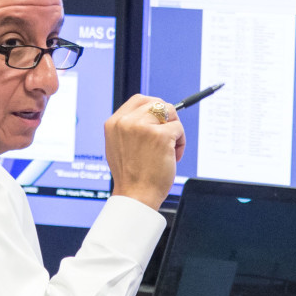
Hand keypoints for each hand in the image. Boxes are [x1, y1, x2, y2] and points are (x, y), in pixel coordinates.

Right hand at [104, 94, 185, 210]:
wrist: (135, 195)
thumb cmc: (130, 176)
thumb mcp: (118, 146)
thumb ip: (129, 128)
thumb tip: (150, 114)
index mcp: (114, 123)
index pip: (139, 100)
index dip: (154, 107)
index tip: (161, 118)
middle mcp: (126, 122)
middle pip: (157, 103)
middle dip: (168, 117)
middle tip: (169, 135)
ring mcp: (143, 127)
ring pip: (170, 113)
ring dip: (175, 130)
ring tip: (170, 149)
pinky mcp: (160, 136)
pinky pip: (179, 128)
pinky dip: (181, 143)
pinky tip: (173, 156)